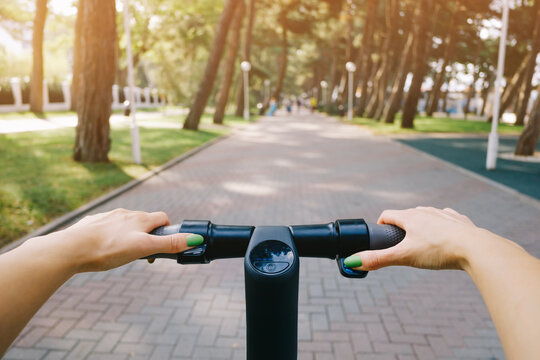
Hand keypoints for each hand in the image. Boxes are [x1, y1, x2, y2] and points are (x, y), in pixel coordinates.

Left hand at [25, 209, 201, 272]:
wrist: (71, 248)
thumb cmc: (109, 249)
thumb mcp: (144, 249)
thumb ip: (169, 244)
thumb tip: (196, 238)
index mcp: (140, 219)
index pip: (162, 217)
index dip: (167, 228)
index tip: (165, 243)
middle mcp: (125, 213)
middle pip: (143, 220)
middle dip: (147, 234)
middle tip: (143, 253)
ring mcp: (107, 217)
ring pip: (123, 223)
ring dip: (128, 234)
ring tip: (122, 253)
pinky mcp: (91, 223)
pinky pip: (104, 227)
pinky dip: (108, 235)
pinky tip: (102, 248)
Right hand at [345, 207, 497, 271]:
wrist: (477, 249)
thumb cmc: (439, 250)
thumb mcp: (404, 257)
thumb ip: (378, 260)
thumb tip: (351, 262)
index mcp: (410, 217)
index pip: (388, 215)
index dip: (381, 225)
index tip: (381, 236)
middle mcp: (427, 211)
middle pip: (407, 215)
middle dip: (401, 227)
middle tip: (401, 245)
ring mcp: (445, 215)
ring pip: (428, 216)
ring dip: (422, 225)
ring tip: (422, 242)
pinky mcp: (461, 222)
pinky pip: (448, 219)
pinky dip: (443, 226)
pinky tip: (445, 237)